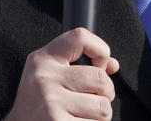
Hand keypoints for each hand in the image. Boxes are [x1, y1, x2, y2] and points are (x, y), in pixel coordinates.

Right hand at [5, 27, 119, 120]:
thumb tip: (112, 65)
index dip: (100, 49)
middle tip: (92, 100)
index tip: (101, 64)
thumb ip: (80, 65)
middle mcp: (44, 79)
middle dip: (105, 92)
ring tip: (81, 116)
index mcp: (42, 60)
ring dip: (99, 116)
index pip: (79, 37)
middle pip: (100, 78)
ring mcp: (51, 104)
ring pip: (103, 107)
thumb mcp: (51, 75)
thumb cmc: (38, 103)